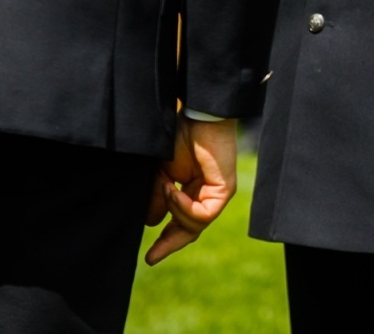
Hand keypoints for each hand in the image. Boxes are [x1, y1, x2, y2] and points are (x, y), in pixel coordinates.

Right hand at [144, 118, 237, 264]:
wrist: (197, 117)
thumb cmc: (180, 138)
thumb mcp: (162, 174)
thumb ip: (159, 198)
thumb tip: (151, 223)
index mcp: (193, 191)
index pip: (181, 223)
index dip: (166, 240)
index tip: (149, 257)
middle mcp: (207, 195)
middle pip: (190, 230)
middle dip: (170, 244)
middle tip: (152, 257)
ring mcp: (217, 194)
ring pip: (195, 226)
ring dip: (174, 213)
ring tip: (165, 189)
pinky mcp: (224, 191)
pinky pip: (203, 215)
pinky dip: (184, 208)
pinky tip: (174, 192)